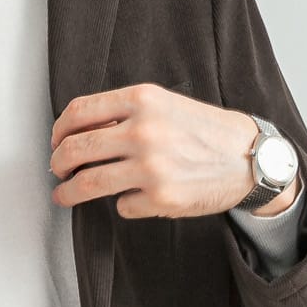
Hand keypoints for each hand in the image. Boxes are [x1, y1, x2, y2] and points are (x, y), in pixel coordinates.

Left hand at [49, 82, 273, 219]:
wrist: (250, 158)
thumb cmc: (204, 130)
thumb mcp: (165, 104)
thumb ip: (124, 112)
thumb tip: (77, 132)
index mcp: (142, 100)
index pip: (79, 112)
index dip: (59, 130)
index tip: (56, 141)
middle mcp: (143, 132)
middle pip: (75, 150)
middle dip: (57, 163)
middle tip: (57, 170)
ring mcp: (151, 168)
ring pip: (87, 184)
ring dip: (68, 193)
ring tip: (63, 195)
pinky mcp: (160, 199)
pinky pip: (121, 206)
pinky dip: (123, 203)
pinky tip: (135, 197)